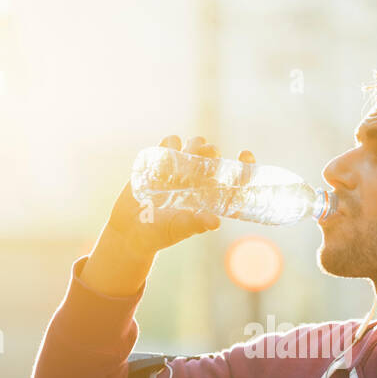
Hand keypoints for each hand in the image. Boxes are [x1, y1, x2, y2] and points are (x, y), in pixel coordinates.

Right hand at [104, 135, 255, 257]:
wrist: (130, 230)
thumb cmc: (159, 234)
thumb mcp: (178, 229)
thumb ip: (195, 224)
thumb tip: (215, 222)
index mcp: (209, 196)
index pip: (233, 178)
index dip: (244, 165)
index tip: (245, 153)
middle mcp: (197, 180)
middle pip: (212, 156)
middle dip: (211, 151)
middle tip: (207, 154)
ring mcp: (179, 170)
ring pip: (194, 145)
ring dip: (194, 145)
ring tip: (187, 154)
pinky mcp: (160, 162)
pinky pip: (169, 144)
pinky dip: (170, 144)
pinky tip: (165, 156)